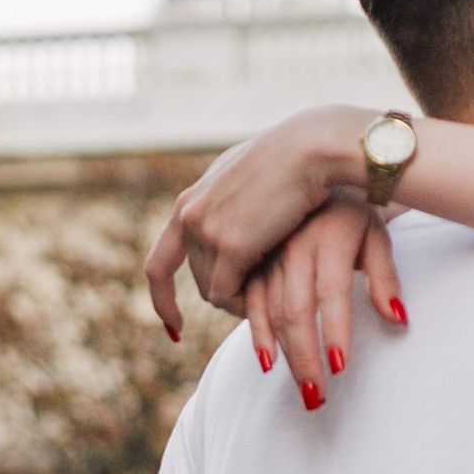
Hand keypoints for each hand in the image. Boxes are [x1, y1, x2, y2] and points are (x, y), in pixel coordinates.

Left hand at [146, 108, 368, 334]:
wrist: (310, 148)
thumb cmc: (296, 161)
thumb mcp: (253, 181)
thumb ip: (235, 203)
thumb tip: (237, 221)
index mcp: (192, 198)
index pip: (162, 259)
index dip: (163, 296)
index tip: (174, 325)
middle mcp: (189, 214)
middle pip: (197, 278)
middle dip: (223, 293)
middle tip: (257, 304)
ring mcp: (205, 230)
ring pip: (211, 290)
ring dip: (237, 300)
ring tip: (270, 300)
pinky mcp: (229, 245)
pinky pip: (226, 294)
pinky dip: (243, 306)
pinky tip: (268, 307)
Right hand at [242, 202, 407, 405]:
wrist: (311, 168)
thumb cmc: (354, 212)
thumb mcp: (376, 235)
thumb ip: (385, 277)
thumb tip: (398, 319)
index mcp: (330, 236)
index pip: (331, 291)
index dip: (334, 330)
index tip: (340, 368)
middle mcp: (295, 244)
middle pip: (296, 309)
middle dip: (305, 356)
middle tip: (316, 396)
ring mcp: (269, 252)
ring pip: (270, 309)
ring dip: (283, 353)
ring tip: (302, 388)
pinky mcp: (251, 259)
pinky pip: (249, 300)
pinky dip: (256, 332)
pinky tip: (267, 360)